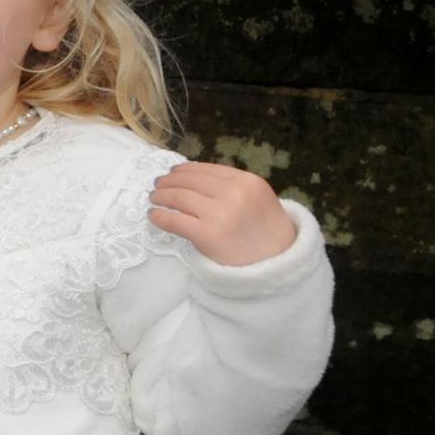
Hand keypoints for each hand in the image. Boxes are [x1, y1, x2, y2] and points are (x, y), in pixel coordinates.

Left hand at [149, 161, 297, 265]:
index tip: (173, 173)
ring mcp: (220, 213)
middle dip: (169, 181)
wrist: (280, 265)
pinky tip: (154, 216)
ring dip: (161, 196)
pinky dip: (160, 216)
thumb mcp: (258, 199)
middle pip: (189, 181)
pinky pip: (174, 220)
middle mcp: (234, 193)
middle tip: (157, 185)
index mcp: (247, 181)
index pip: (206, 170)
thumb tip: (192, 177)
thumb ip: (232, 187)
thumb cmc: (268, 233)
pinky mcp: (207, 234)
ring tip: (154, 199)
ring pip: (178, 197)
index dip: (184, 170)